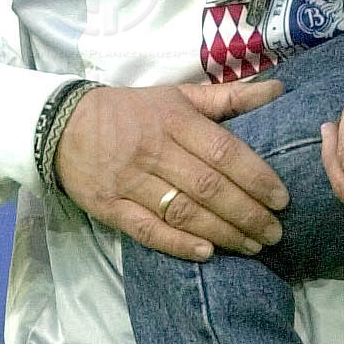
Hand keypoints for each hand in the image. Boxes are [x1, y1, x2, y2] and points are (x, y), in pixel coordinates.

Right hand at [55, 76, 288, 259]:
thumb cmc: (130, 110)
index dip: (256, 177)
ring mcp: (130, 181)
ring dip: (223, 232)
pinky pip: (148, 230)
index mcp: (174, 120)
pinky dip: (178, 244)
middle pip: (209, 187)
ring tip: (252, 247)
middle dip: (247, 213)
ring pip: (184, 212)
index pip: (224, 151)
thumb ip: (228, 97)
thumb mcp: (177, 95)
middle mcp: (155, 150)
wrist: (62, 124)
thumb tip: (278, 90)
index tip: (282, 198)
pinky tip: (207, 253)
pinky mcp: (110, 206)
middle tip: (275, 233)